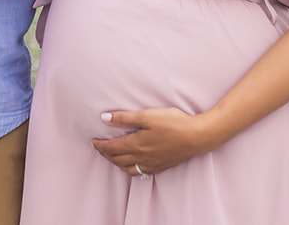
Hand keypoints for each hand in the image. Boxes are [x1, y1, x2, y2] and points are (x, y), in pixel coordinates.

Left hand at [92, 108, 217, 176]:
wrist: (196, 137)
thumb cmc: (173, 123)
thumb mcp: (147, 116)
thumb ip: (124, 118)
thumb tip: (104, 118)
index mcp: (136, 144)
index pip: (111, 148)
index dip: (100, 145)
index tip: (93, 141)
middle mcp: (141, 157)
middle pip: (117, 159)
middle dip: (105, 154)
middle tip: (99, 147)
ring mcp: (151, 164)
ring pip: (127, 168)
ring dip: (116, 163)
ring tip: (112, 156)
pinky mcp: (160, 166)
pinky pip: (139, 172)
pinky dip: (130, 169)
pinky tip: (132, 164)